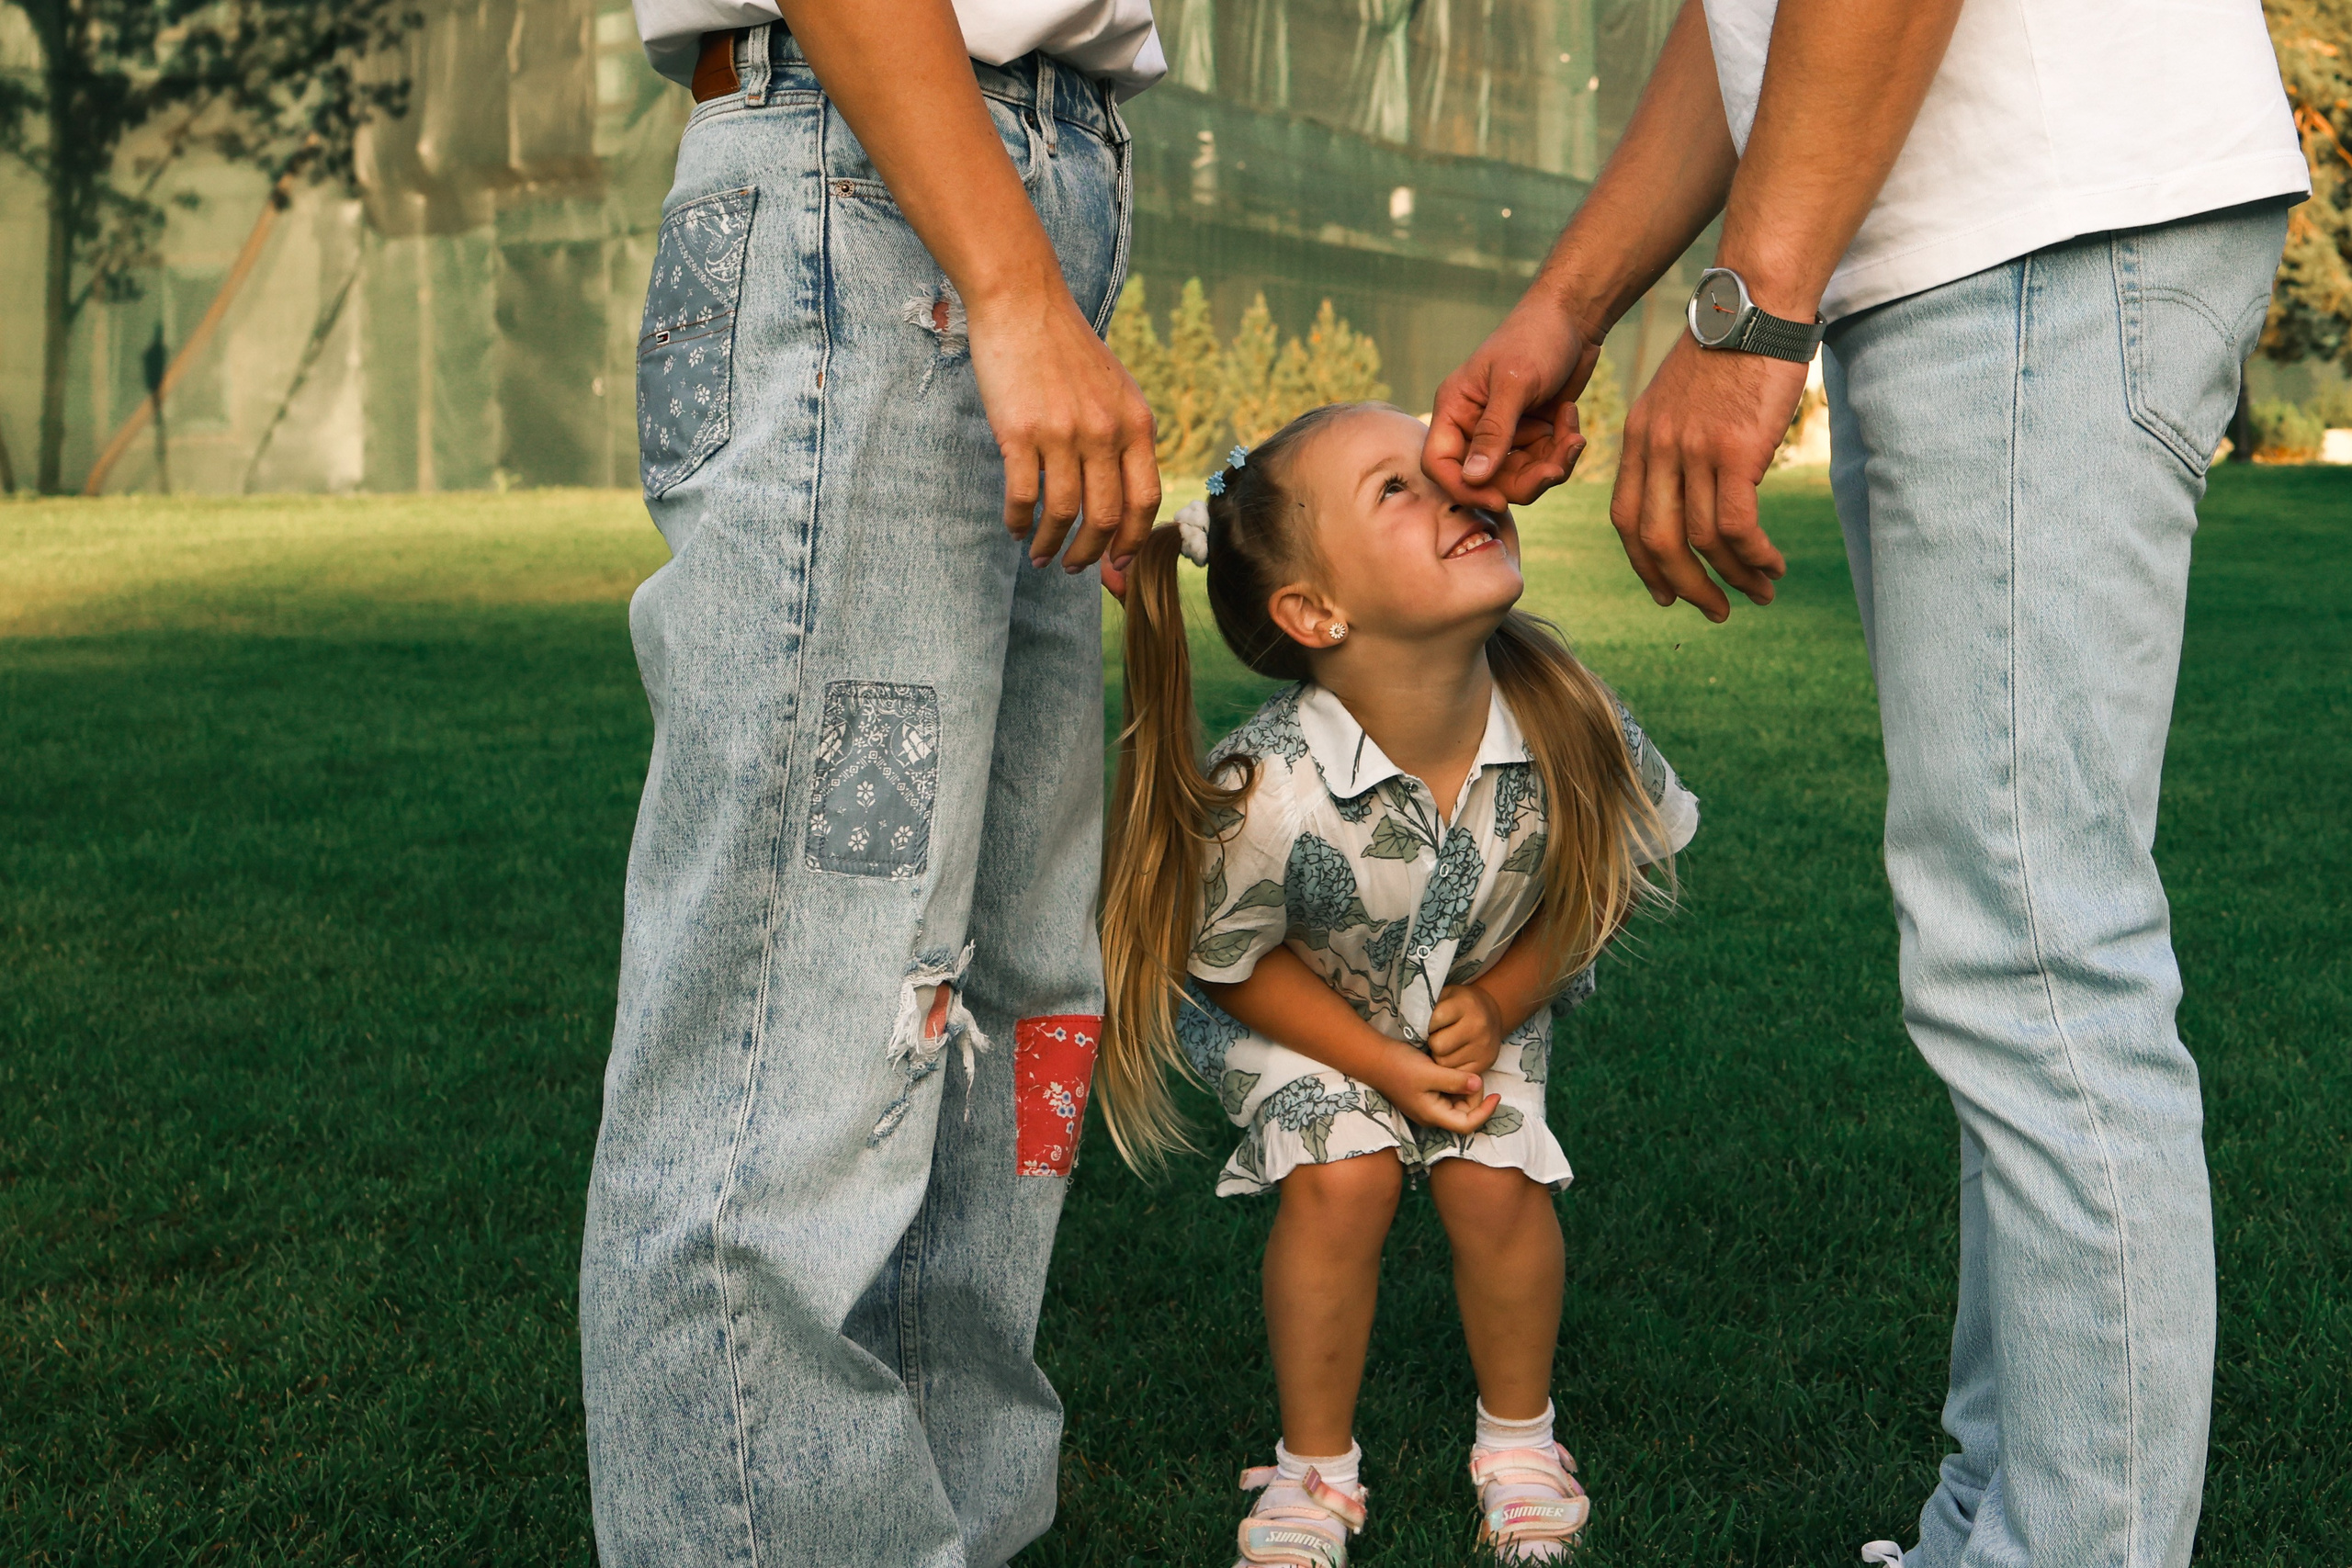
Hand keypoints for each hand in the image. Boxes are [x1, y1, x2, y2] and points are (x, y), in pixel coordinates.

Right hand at [964, 286, 1160, 582]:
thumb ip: (1124, 436)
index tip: (1118, 564)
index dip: (1132, 540)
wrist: (1023, 302)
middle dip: (1090, 554)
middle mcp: (1105, 431)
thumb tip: (1121, 495)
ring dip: (1050, 544)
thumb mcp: (1115, 389)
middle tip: (1073, 568)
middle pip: (1105, 516)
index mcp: (1136, 423)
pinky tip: (1014, 527)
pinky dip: (1018, 521)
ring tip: (1039, 556)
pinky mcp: (1020, 433)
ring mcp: (1063, 433)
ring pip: (1063, 513)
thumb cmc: (1067, 348)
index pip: (1144, 499)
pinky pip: (1023, 496)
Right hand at [1369, 1045, 1499, 1136]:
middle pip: (1465, 1114)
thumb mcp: (1430, 1071)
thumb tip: (1479, 1085)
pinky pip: (1448, 1095)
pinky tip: (1452, 1069)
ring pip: (1457, 1104)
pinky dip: (1456, 1085)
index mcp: (1432, 1114)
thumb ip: (1455, 1081)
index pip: (1467, 1125)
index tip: (1496, 1094)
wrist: (1373, 1057)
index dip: (1485, 1112)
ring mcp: (1428, 1106)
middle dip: (1475, 1096)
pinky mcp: (1426, 1095)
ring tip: (1462, 1070)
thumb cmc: (1399, 1065)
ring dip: (1465, 1089)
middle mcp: (1431, 1115)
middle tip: (1473, 1073)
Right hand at [1423, 295, 1601, 510]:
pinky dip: (1562, 450)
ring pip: (1519, 476)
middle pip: (1486, 480)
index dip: (1463, 488)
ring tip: (1573, 439)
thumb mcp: (1514, 383)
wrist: (1574, 318)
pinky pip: (1543, 462)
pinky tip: (1571, 420)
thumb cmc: (1536, 337)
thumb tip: (1473, 478)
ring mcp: (1505, 432)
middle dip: (1524, 481)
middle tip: (1555, 469)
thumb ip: (1493, 432)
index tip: (1498, 500)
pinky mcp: (1533, 433)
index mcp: (1455, 409)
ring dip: (1550, 465)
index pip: (1439, 463)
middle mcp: (1474, 425)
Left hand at [1428, 984, 1504, 1074]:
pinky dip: (1451, 1068)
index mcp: (1465, 1005)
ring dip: (1440, 1057)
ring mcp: (1483, 1046)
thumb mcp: (1446, 995)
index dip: (1426, 1024)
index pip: (1435, 1020)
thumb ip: (1430, 1006)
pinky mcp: (1486, 1063)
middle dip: (1432, 1043)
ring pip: (1445, 1063)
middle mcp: (1477, 1026)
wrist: (1491, 1013)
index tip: (1429, 1024)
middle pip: (1438, 1046)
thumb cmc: (1459, 1004)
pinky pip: (1457, 1074)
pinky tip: (1453, 1056)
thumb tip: (1411, 1025)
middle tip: (1436, 1038)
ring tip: (1445, 1047)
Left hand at [1608, 334, 1801, 621]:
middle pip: (1657, 541)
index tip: (1665, 591)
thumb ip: (1673, 440)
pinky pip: (1737, 525)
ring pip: (1702, 540)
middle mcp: (1657, 449)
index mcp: (1638, 438)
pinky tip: (1774, 565)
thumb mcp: (1679, 394)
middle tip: (1714, 612)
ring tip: (1760, 593)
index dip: (1644, 563)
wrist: (1755, 302)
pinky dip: (1755, 555)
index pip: (1626, 518)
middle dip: (1686, 587)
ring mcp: (1693, 451)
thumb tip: (1691, 484)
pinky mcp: (1735, 450)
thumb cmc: (1728, 345)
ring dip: (1734, 577)